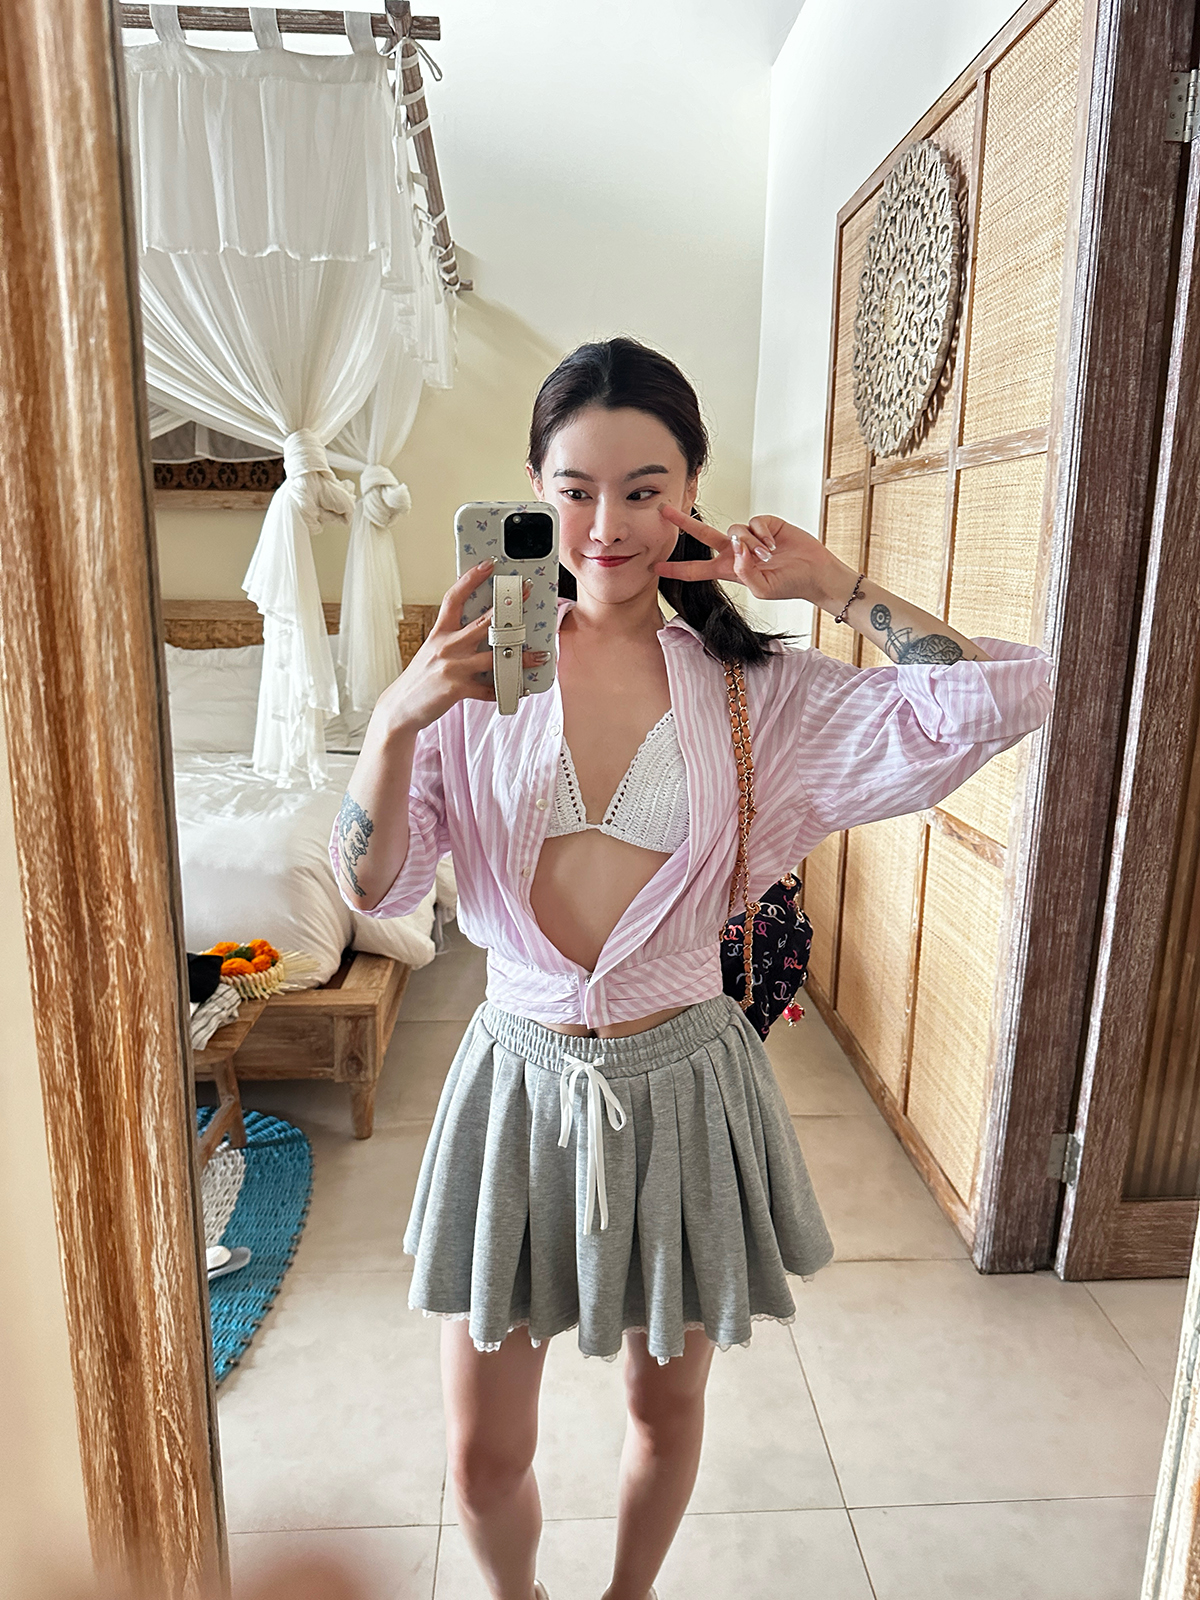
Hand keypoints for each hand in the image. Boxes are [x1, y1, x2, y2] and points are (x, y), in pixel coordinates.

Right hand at [372, 561, 547, 734]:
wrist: (401, 707)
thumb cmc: (422, 677)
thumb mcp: (433, 650)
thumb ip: (455, 639)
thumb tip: (485, 628)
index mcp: (440, 633)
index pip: (455, 598)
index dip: (471, 579)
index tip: (488, 565)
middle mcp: (446, 646)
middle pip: (482, 621)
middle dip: (508, 607)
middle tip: (527, 592)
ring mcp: (453, 667)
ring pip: (494, 657)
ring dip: (520, 657)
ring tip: (540, 655)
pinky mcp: (457, 689)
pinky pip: (489, 690)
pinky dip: (507, 690)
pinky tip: (521, 688)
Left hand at [653, 505, 852, 608]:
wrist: (813, 573)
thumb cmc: (789, 585)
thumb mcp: (763, 589)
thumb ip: (745, 573)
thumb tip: (737, 549)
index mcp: (729, 570)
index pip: (697, 570)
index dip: (676, 569)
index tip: (656, 567)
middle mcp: (735, 552)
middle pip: (702, 535)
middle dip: (682, 523)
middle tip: (663, 511)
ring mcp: (750, 537)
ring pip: (735, 530)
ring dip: (750, 544)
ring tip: (768, 556)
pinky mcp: (765, 524)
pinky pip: (754, 523)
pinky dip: (763, 535)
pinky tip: (775, 545)